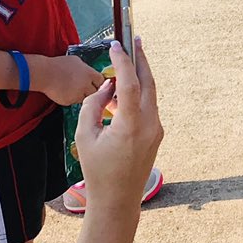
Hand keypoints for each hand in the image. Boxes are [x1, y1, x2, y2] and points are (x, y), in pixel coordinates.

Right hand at [32, 51, 105, 106]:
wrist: (44, 73)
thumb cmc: (57, 65)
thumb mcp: (76, 61)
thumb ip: (86, 68)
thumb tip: (90, 72)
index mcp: (89, 73)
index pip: (102, 80)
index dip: (99, 81)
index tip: (97, 82)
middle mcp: (86, 85)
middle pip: (96, 91)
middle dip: (93, 90)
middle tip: (86, 86)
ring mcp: (78, 94)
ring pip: (86, 98)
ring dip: (83, 95)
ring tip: (74, 88)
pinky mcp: (70, 101)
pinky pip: (75, 101)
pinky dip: (73, 98)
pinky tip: (67, 91)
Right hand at [70, 40, 162, 212]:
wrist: (117, 201)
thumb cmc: (97, 171)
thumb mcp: (86, 135)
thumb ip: (93, 105)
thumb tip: (107, 86)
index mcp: (131, 124)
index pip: (130, 83)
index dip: (123, 61)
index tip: (116, 44)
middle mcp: (149, 124)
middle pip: (149, 83)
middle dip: (141, 60)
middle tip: (134, 40)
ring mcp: (156, 130)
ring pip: (150, 95)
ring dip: (139, 77)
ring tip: (125, 63)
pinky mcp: (156, 135)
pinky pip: (148, 107)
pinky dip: (138, 95)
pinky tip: (123, 92)